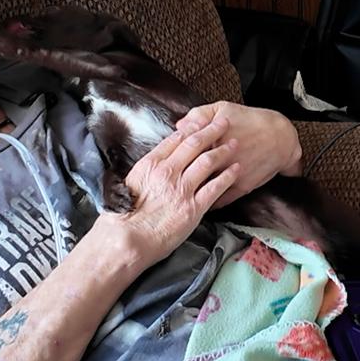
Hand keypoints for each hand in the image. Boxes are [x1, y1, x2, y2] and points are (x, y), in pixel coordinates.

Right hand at [101, 118, 240, 264]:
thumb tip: (156, 164)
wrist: (127, 239)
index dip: (191, 127)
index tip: (202, 121)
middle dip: (212, 130)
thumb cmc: (123, 217)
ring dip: (223, 150)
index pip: (175, 139)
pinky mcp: (193, 207)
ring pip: (208, 161)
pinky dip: (228, 176)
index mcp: (151, 164)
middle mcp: (168, 172)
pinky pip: (216, 187)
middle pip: (195, 144)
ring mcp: (182, 189)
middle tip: (224, 123)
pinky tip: (236, 170)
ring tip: (234, 143)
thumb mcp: (129, 184)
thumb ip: (147, 171)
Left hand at [175, 102, 301, 207]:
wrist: (280, 138)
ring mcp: (230, 174)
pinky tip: (199, 201)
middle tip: (168, 183)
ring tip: (180, 195)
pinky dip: (208, 202)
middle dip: (178, 178)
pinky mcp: (241, 187)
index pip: (184, 151)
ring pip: (203, 188)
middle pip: (191, 172)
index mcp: (211, 138)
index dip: (172, 158)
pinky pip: (219, 200)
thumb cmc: (251, 120)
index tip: (166, 163)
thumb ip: (197, 115)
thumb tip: (179, 126)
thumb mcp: (222, 108)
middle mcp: (220, 158)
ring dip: (191, 192)